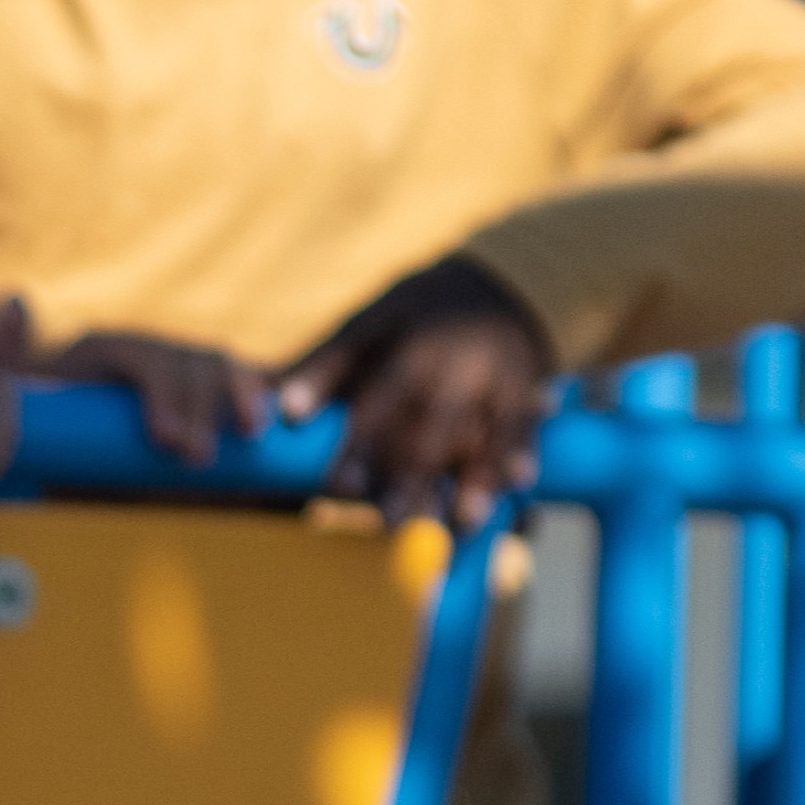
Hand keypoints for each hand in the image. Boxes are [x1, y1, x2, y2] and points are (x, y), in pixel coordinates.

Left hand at [26, 316, 276, 467]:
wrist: (72, 476)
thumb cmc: (40, 446)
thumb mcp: (12, 410)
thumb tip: (16, 300)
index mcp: (98, 352)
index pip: (139, 354)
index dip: (160, 390)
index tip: (164, 439)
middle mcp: (140, 351)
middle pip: (183, 360)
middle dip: (196, 408)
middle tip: (195, 460)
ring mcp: (174, 367)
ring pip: (216, 365)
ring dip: (233, 398)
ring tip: (239, 440)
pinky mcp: (203, 390)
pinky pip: (238, 380)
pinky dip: (253, 397)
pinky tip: (260, 425)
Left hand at [282, 252, 556, 523]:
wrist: (499, 281)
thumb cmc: (413, 319)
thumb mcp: (365, 329)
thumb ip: (321, 371)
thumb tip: (277, 412)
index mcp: (402, 346)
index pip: (375, 400)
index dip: (358, 443)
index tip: (340, 485)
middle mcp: (448, 361)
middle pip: (426, 426)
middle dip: (407, 475)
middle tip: (389, 519)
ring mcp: (491, 374)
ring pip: (478, 432)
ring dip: (471, 479)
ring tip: (459, 523)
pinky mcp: (526, 388)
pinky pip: (522, 425)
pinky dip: (520, 452)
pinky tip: (521, 481)